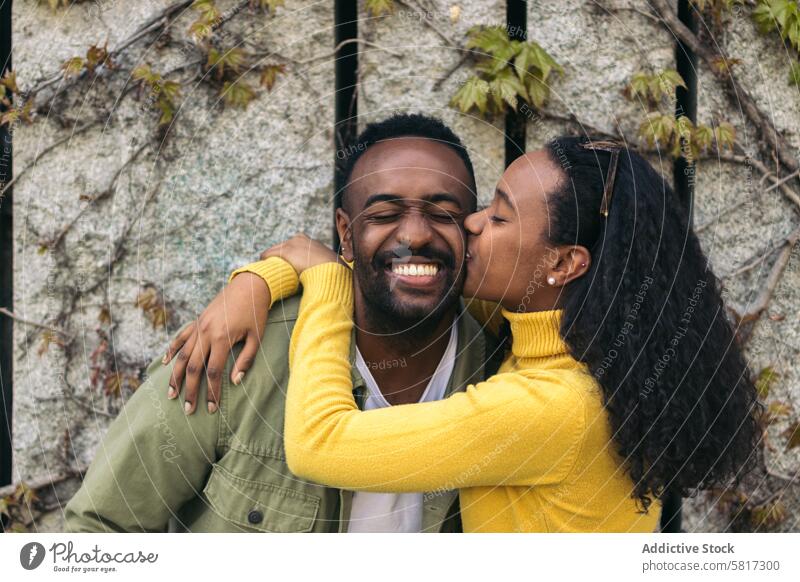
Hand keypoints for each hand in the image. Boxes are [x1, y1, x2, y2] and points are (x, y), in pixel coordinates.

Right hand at [163, 272, 270, 413]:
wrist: (249, 285)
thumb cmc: (256, 313)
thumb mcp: (257, 337)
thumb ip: (246, 360)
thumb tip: (234, 382)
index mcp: (222, 338)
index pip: (214, 372)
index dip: (212, 392)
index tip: (212, 409)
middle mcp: (206, 333)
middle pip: (193, 368)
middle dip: (190, 391)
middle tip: (188, 410)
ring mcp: (199, 326)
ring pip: (182, 355)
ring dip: (176, 376)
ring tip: (171, 394)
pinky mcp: (197, 321)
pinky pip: (180, 338)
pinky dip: (172, 351)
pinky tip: (166, 364)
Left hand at [259, 234, 337, 274]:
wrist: (331, 270)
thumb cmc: (333, 271)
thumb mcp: (332, 266)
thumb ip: (328, 266)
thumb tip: (335, 274)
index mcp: (310, 242)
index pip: (294, 247)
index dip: (290, 258)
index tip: (288, 267)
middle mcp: (300, 239)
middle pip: (283, 247)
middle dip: (279, 258)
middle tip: (276, 270)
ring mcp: (292, 244)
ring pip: (274, 251)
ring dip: (271, 260)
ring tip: (267, 270)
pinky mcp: (285, 251)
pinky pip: (268, 254)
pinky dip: (264, 260)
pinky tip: (262, 267)